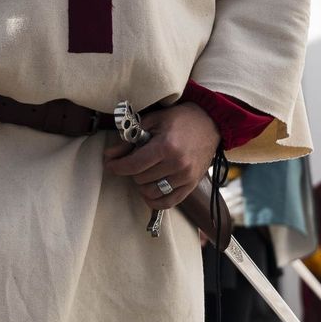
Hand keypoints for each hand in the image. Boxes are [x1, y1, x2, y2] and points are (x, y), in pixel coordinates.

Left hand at [102, 103, 219, 210]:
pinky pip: (168, 203)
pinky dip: (155, 200)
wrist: (211, 123)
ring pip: (151, 192)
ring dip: (142, 185)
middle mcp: (177, 165)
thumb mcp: (153, 120)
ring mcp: (185, 177)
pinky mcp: (191, 185)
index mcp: (166, 146)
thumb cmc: (181, 119)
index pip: (133, 165)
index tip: (110, 163)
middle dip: (132, 170)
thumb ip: (130, 138)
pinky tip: (150, 191)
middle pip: (140, 179)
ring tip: (144, 172)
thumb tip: (110, 155)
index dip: (117, 166)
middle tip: (134, 161)